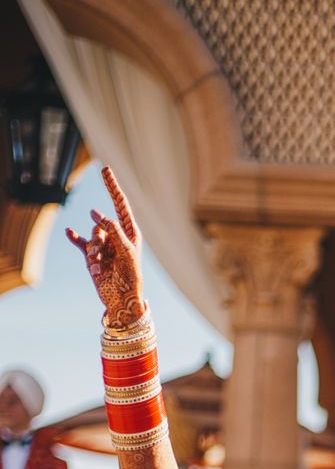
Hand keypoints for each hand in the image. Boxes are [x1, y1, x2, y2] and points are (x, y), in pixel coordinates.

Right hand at [66, 167, 145, 329]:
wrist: (121, 300)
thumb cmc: (130, 276)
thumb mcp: (126, 251)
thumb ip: (112, 230)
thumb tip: (94, 212)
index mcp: (130, 232)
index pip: (120, 203)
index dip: (112, 186)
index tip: (105, 168)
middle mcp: (116, 235)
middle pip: (100, 223)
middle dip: (99, 240)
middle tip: (103, 256)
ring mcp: (103, 245)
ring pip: (91, 236)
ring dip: (93, 251)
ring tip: (100, 266)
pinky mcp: (92, 256)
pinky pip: (81, 242)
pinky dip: (75, 238)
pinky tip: (70, 232)